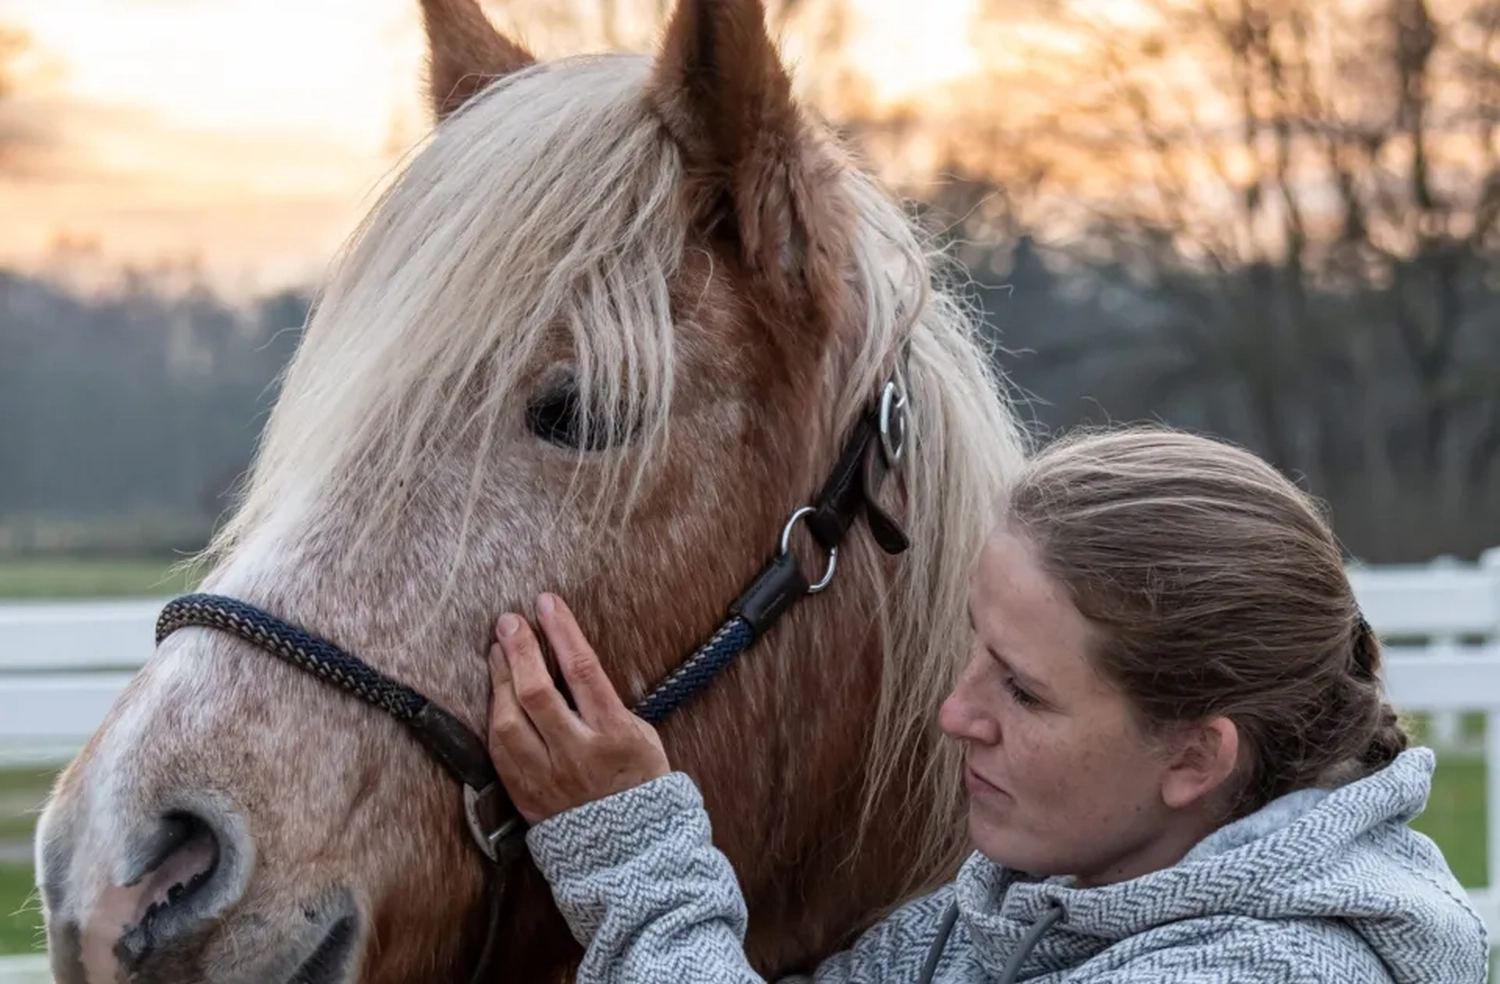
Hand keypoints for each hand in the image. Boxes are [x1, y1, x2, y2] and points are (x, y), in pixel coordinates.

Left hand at [486, 593, 669, 823]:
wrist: (631, 853)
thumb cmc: (641, 785)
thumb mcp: (643, 737)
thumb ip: (608, 705)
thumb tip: (572, 665)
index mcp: (614, 734)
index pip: (582, 671)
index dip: (561, 632)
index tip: (547, 603)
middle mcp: (577, 754)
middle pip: (536, 692)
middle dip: (520, 649)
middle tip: (509, 621)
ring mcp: (547, 776)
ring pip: (508, 721)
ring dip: (499, 680)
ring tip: (497, 651)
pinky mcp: (526, 795)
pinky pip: (499, 751)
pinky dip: (495, 716)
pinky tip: (496, 695)